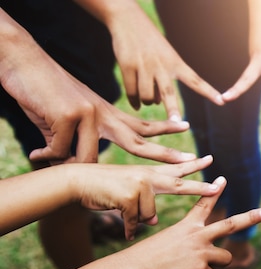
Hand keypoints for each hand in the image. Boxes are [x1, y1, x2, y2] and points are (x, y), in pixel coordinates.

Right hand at [0, 16, 194, 163]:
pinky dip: (47, 155)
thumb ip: (84, 136)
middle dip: (166, 154)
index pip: (143, 125)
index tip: (187, 127)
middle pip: (139, 141)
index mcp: (106, 113)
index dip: (165, 129)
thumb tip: (84, 160)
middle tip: (191, 162)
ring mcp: (87, 114)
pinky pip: (58, 149)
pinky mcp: (66, 115)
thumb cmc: (45, 92)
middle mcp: (102, 114)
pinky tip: (36, 154)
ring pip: (88, 155)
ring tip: (53, 168)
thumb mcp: (73, 115)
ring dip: (70, 166)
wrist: (22, 62)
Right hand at [70, 156, 218, 239]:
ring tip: (119, 208)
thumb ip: (144, 205)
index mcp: (147, 173)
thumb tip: (154, 222)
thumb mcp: (126, 194)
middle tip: (217, 187)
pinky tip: (124, 230)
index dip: (192, 165)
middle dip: (199, 187)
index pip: (175, 168)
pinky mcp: (129, 196)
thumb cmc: (100, 189)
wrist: (75, 181)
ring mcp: (139, 185)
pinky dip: (128, 228)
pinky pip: (135, 221)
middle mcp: (146, 176)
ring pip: (148, 214)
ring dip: (135, 219)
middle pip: (179, 184)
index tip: (210, 160)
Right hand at [106, 3, 223, 119]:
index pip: (195, 80)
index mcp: (176, 63)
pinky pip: (131, 92)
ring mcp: (144, 65)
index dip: (208, 92)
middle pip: (169, 93)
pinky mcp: (127, 65)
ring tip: (145, 101)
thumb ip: (163, 81)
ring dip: (147, 103)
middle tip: (177, 122)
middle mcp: (161, 65)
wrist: (128, 20)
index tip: (221, 101)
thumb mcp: (164, 58)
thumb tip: (158, 104)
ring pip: (147, 97)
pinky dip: (134, 101)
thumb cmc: (150, 43)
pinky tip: (135, 105)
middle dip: (173, 109)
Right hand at [121, 181, 260, 268]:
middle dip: (253, 217)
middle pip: (232, 224)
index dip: (214, 192)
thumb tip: (202, 262)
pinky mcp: (203, 267)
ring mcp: (203, 249)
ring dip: (213, 266)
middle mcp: (198, 234)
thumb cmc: (143, 259)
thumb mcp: (165, 244)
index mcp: (187, 226)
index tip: (223, 179)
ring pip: (225, 258)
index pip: (204, 205)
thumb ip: (187, 247)